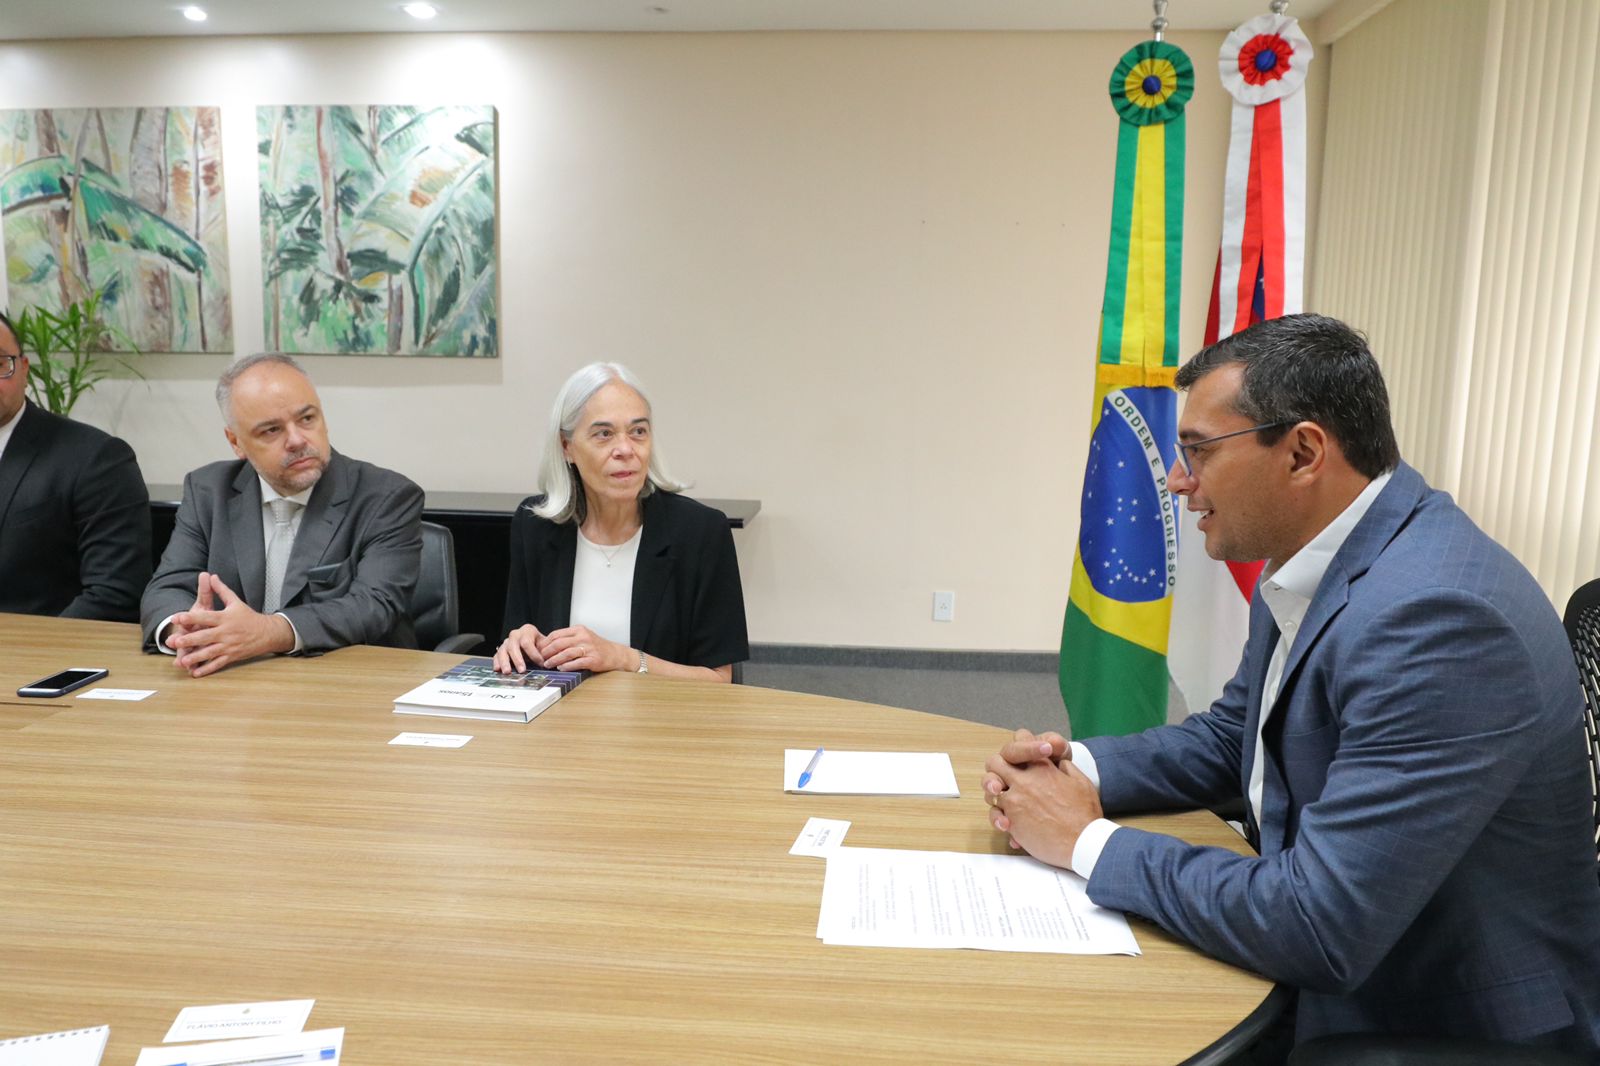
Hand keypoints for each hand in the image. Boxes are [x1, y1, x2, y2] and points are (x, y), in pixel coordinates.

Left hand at [165, 575, 293, 677]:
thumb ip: (221, 591)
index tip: (176, 617)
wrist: (267, 633)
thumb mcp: (236, 602)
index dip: (191, 617)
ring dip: (195, 657)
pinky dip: (207, 669)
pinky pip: (218, 664)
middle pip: (205, 636)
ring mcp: (229, 646)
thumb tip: (211, 576)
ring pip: (210, 652)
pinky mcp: (232, 656)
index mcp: (225, 618)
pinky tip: (195, 673)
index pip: (206, 617)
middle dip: (189, 640)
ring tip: (182, 661)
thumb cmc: (249, 617)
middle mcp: (226, 632)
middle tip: (174, 641)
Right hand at [494, 624, 546, 671]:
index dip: (534, 654)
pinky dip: (497, 662)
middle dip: (518, 659)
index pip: (527, 642)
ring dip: (505, 662)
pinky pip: (496, 656)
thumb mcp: (545, 645)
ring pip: (503, 651)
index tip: (540, 664)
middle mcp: (515, 635)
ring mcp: (506, 643)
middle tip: (522, 670)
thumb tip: (549, 662)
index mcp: (527, 631)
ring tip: (507, 672)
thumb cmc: (540, 645)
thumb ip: (546, 652)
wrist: (534, 644)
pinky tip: (498, 669)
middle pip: (513, 646)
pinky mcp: (501, 651)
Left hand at [535, 625, 631, 673]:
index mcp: (579, 630)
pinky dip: (567, 666)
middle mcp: (583, 637)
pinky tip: (561, 669)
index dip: (545, 643)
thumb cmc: (596, 646)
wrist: (615, 654)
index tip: (538, 650)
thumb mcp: (583, 636)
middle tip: (540, 659)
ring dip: (554, 660)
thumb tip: (548, 645)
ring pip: (566, 653)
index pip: (556, 634)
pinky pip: (576, 663)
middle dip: (547, 652)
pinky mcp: (593, 659)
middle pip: (559, 643)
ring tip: (547, 665)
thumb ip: (568, 639)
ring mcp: (589, 648)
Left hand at [983, 731, 1099, 869]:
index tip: (1022, 759)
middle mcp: (1023, 780)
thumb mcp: (1080, 781)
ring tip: (1010, 805)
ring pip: (990, 791)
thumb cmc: (1084, 814)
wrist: (1082, 843)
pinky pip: (997, 815)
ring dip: (997, 796)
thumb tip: (1057, 763)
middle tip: (1004, 780)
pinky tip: (1012, 825)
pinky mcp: (1011, 822)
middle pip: (994, 763)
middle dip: (997, 769)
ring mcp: (1014, 801)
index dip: (1018, 747)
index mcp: (1041, 767)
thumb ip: (1065, 768)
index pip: (1020, 741)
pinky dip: (1002, 820)